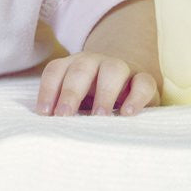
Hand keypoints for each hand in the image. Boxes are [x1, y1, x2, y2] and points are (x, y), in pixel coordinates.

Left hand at [36, 52, 158, 116]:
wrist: (129, 78)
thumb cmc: (95, 95)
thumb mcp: (78, 99)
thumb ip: (66, 108)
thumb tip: (50, 128)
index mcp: (74, 65)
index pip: (56, 70)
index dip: (47, 90)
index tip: (44, 113)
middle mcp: (96, 62)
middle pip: (81, 69)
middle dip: (71, 92)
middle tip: (64, 116)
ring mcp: (122, 67)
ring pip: (113, 70)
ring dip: (104, 93)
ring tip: (99, 116)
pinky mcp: (145, 79)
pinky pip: (143, 82)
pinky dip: (136, 97)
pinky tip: (127, 113)